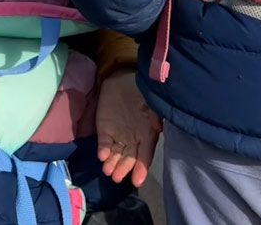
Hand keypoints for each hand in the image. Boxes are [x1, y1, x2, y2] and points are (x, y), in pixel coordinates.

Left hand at [95, 70, 161, 187]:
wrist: (122, 79)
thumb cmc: (141, 91)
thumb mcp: (151, 101)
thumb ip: (155, 114)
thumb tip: (158, 127)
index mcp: (147, 136)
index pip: (145, 156)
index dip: (142, 168)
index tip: (137, 181)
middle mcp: (133, 140)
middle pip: (129, 158)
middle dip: (123, 168)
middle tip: (117, 178)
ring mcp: (118, 136)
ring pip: (116, 154)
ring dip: (112, 163)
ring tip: (108, 171)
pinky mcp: (104, 130)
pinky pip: (104, 143)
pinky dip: (103, 150)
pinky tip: (102, 156)